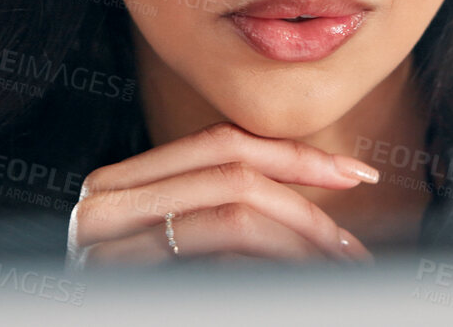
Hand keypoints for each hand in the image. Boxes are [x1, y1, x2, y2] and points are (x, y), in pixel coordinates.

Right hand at [66, 121, 378, 268]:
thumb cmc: (151, 307)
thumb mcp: (177, 248)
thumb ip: (216, 209)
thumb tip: (320, 177)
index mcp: (116, 186)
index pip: (219, 144)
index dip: (293, 155)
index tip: (353, 174)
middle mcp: (99, 207)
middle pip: (230, 174)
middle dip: (307, 203)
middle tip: (351, 242)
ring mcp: (100, 250)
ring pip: (232, 217)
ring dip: (301, 240)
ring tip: (338, 266)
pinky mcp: (117, 285)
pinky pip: (217, 266)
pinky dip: (272, 275)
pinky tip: (299, 288)